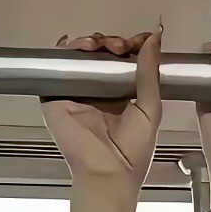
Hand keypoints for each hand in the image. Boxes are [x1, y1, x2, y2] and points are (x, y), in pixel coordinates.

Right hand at [42, 28, 162, 211]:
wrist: (108, 172)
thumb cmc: (132, 151)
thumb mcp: (151, 109)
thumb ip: (150, 74)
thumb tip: (153, 40)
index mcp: (121, 95)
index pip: (122, 60)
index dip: (130, 46)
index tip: (138, 41)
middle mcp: (98, 92)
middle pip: (101, 54)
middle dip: (111, 42)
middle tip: (120, 46)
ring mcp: (77, 93)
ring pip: (80, 56)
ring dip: (90, 43)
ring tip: (100, 45)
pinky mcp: (57, 97)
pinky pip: (59, 67)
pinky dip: (65, 50)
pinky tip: (77, 46)